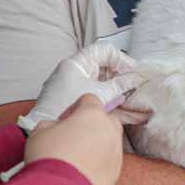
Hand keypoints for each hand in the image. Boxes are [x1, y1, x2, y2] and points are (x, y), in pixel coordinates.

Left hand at [22, 42, 146, 130]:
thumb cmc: (66, 109)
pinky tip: (132, 115)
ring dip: (122, 94)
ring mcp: (78, 89)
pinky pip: (101, 101)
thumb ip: (120, 85)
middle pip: (106, 69)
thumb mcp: (99, 95)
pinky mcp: (80, 105)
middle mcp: (77, 73)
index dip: (121, 59)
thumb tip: (137, 78)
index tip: (133, 72)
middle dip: (124, 78)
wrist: (44, 133)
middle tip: (138, 87)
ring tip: (139, 104)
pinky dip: (115, 106)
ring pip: (106, 87)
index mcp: (78, 64)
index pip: (104, 51)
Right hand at [24, 94, 122, 184]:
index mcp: (92, 114)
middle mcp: (109, 130)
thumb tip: (55, 128)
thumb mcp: (39, 132)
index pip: (89, 99)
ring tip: (76, 158)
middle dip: (91, 126)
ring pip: (109, 141)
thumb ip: (50, 124)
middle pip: (105, 119)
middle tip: (72, 138)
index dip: (74, 108)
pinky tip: (81, 172)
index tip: (63, 121)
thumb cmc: (50, 160)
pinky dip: (99, 163)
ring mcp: (116, 152)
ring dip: (96, 145)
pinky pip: (109, 161)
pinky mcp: (117, 172)